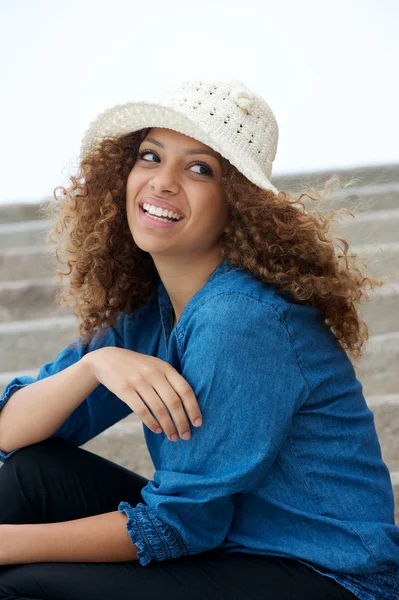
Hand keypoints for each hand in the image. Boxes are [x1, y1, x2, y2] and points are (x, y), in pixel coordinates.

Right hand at [83, 348, 201, 440]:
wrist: (108, 359)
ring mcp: (139, 381)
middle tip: (186, 436)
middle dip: (182, 422)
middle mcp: (154, 373)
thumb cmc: (138, 366)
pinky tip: (157, 430)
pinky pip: (141, 410)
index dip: (193, 408)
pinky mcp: (125, 390)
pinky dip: (151, 423)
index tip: (198, 423)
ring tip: (173, 436)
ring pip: (159, 409)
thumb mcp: (156, 365)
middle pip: (173, 402)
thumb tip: (188, 404)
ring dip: (168, 426)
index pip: (185, 389)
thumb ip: (171, 379)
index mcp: (165, 367)